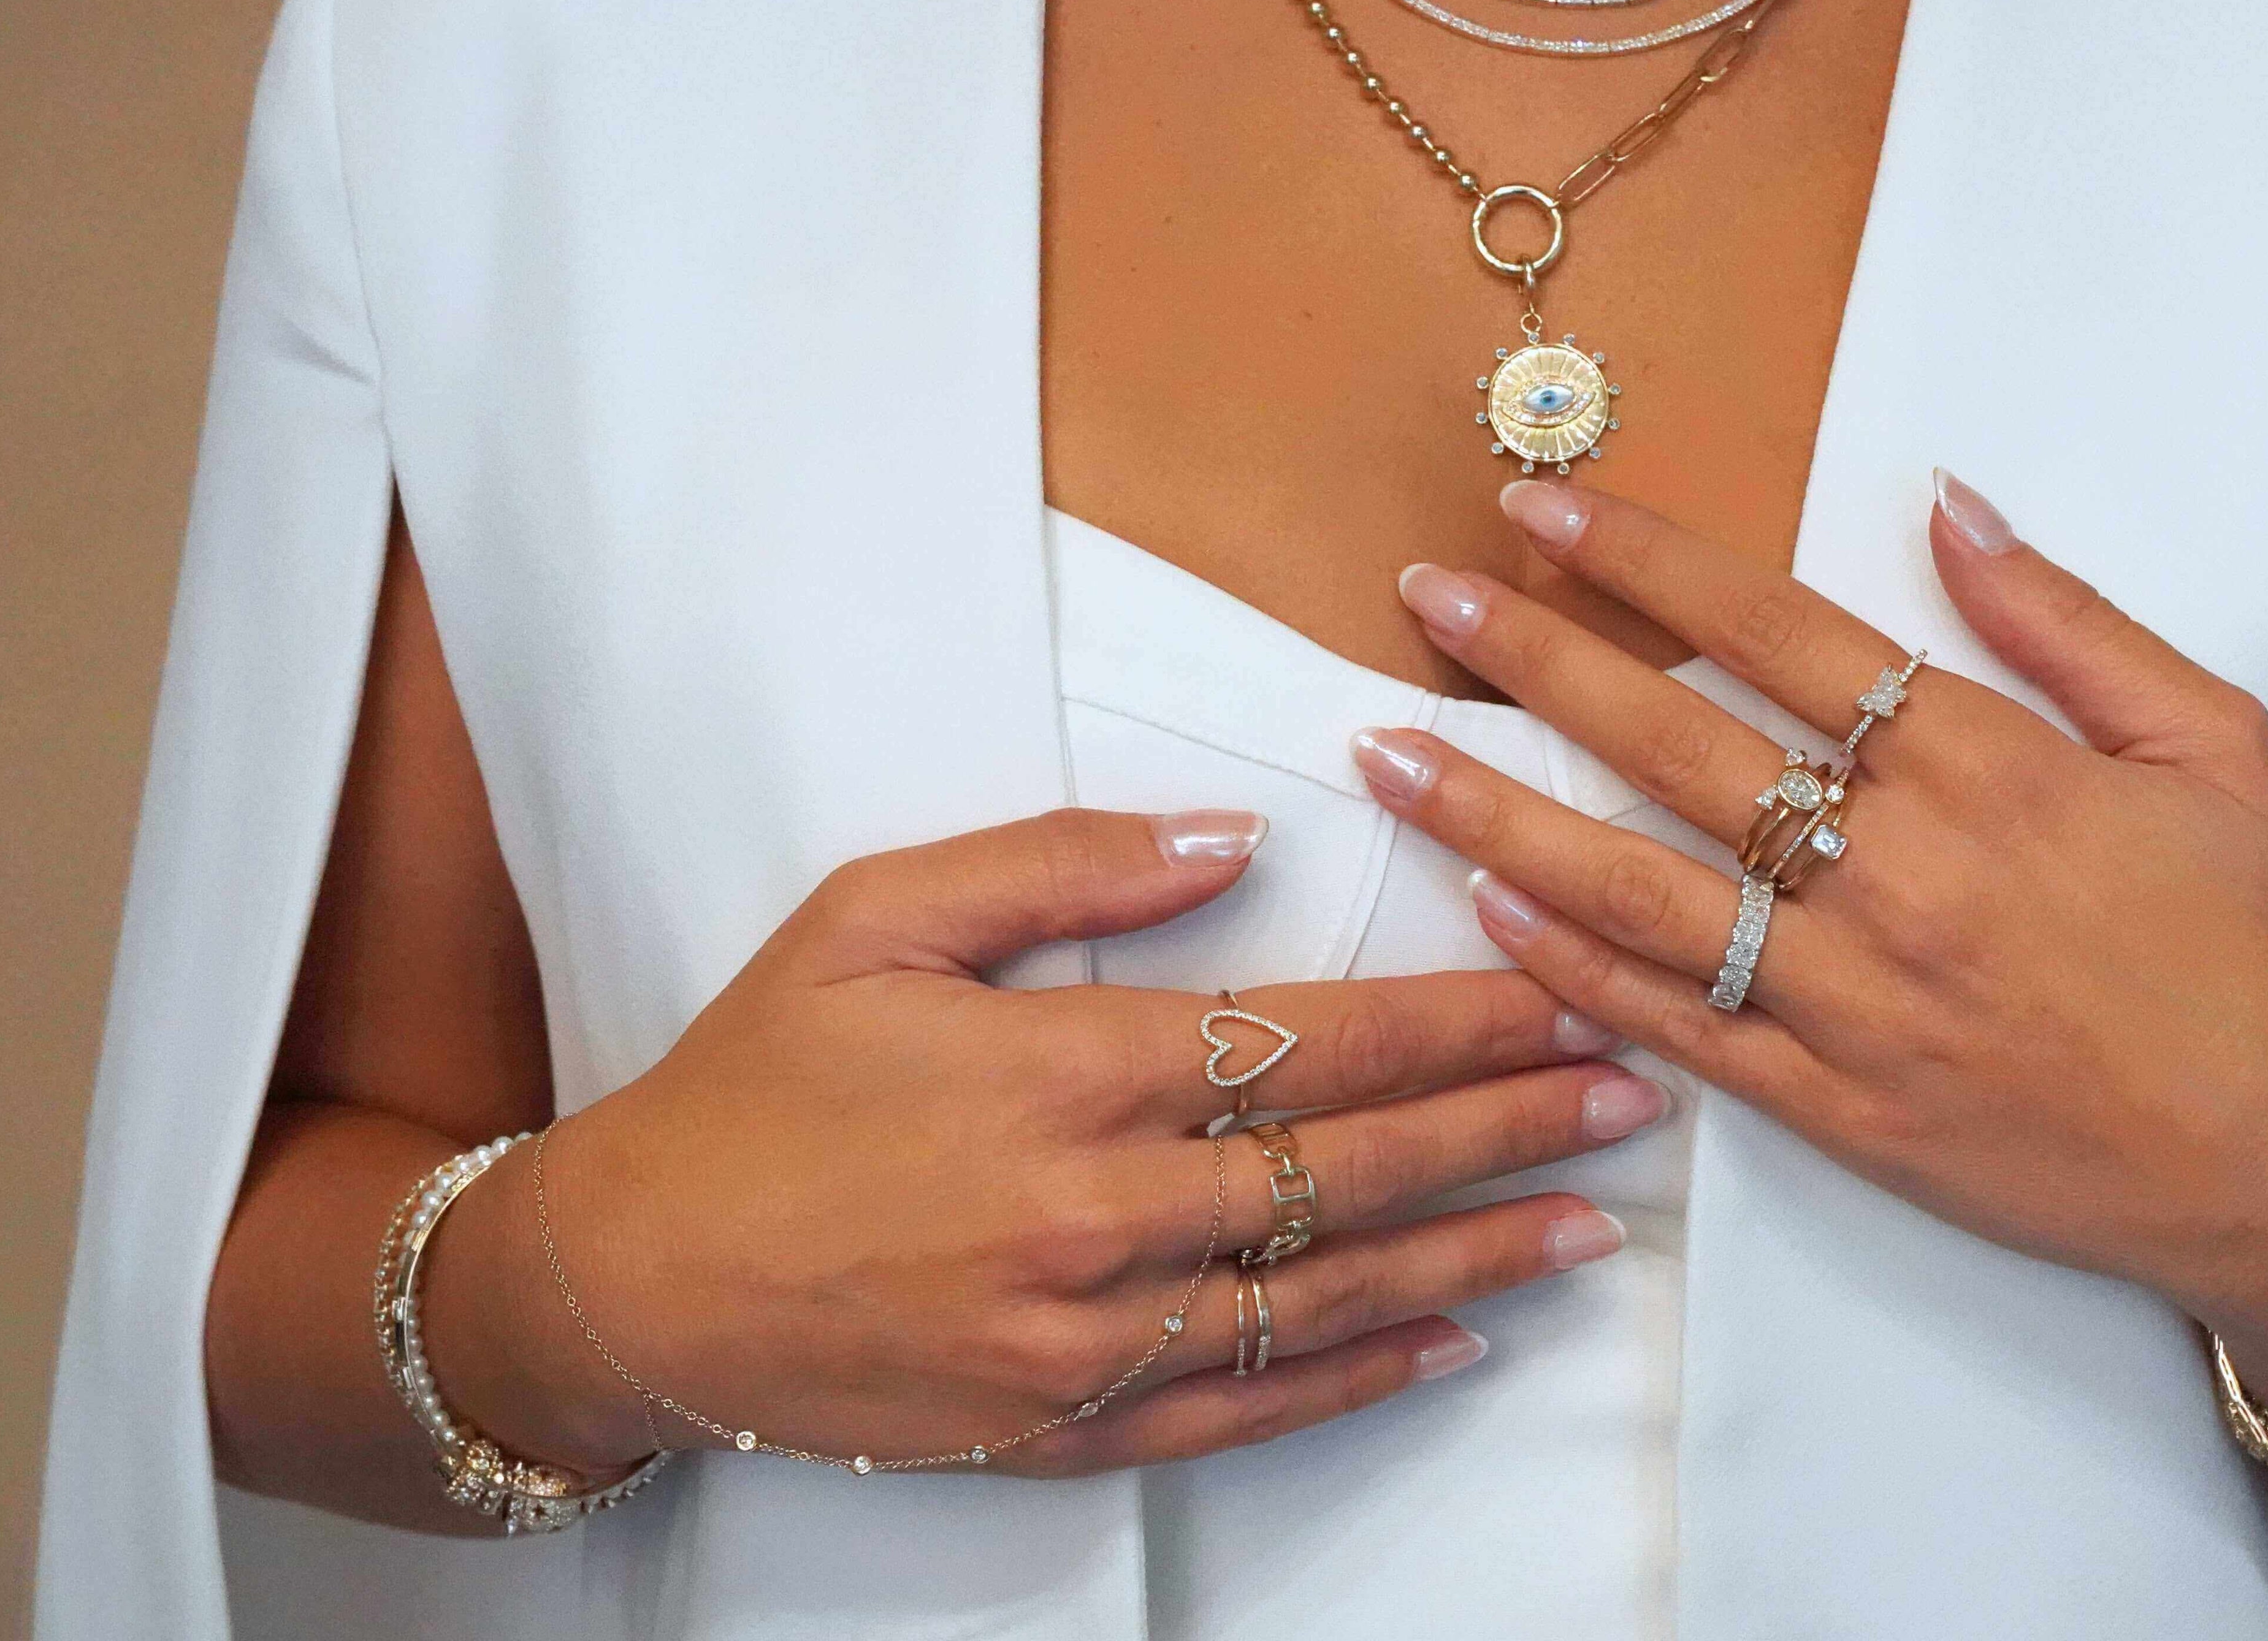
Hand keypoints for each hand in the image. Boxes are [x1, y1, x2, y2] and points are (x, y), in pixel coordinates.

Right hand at [427, 809, 1656, 1475]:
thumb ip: (1064, 866)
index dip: (1455, 1016)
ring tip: (1594, 1221)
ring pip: (1327, 1294)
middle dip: (1509, 1126)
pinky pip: (1249, 1410)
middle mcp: (1098, 1214)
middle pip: (1351, 1167)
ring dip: (1474, 1254)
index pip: (1313, 1040)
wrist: (631, 1278)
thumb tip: (1234, 839)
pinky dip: (1359, 1375)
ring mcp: (1086, 1339)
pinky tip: (1454, 1340)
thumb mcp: (878, 917)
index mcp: (1063, 1073)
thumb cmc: (751, 1080)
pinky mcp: (1061, 1427)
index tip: (1562, 987)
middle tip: (1635, 1092)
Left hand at [1354, 475, 2267, 1427]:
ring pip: (1642, 891)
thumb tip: (1949, 501)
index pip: (1779, 634)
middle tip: (1425, 595)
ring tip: (1390, 748)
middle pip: (1679, 745)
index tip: (1547, 508)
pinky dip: (1575, 971)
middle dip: (1536, 659)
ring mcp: (1862, 1003)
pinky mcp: (1845, 1111)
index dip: (1649, 561)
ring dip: (1502, 812)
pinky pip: (1682, 1028)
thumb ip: (2070, 621)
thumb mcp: (2218, 743)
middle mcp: (1905, 877)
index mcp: (1993, 768)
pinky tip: (1490, 910)